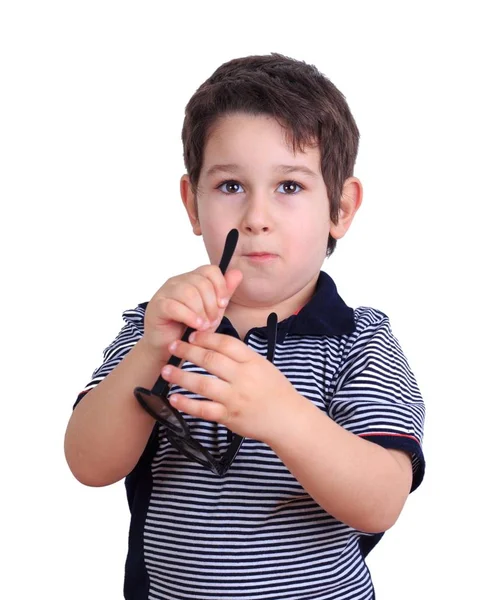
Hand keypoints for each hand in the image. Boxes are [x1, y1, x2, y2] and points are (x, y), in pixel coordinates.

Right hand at [142, 265, 242, 361]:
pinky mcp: (157, 306)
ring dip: (201, 312)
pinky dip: (189, 317)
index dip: (220, 286)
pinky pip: (175, 306)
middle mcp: (178, 281)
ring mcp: (165, 292)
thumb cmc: (190, 328)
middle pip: (201, 283)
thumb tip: (237, 273)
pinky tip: (195, 326)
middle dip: (211, 304)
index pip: (210, 270)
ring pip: (189, 293)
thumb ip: (225, 292)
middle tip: (212, 321)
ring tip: (204, 326)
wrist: (170, 348)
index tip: (222, 304)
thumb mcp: (214, 310)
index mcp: (192, 279)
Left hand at [160, 330, 301, 442]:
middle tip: (172, 346)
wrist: (287, 419)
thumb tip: (212, 345)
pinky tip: (174, 398)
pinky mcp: (229, 416)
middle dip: (187, 351)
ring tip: (165, 371)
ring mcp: (234, 398)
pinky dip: (186, 404)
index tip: (191, 334)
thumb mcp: (263, 365)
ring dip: (180, 376)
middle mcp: (243, 378)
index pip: (225, 343)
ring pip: (202, 384)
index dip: (205, 337)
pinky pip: (203, 409)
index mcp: (252, 362)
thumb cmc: (275, 391)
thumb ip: (241, 357)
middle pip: (210, 360)